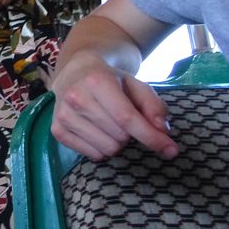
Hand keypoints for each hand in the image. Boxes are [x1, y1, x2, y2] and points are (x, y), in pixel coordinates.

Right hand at [50, 52, 178, 160]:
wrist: (75, 72)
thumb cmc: (110, 80)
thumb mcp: (136, 85)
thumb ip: (153, 106)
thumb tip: (162, 131)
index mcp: (96, 81)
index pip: (126, 118)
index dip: (151, 137)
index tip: (171, 150)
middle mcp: (76, 98)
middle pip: (119, 137)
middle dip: (131, 135)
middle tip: (126, 122)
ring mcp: (64, 116)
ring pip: (107, 149)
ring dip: (117, 143)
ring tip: (111, 126)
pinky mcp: (57, 131)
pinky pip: (92, 155)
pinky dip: (102, 149)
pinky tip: (99, 133)